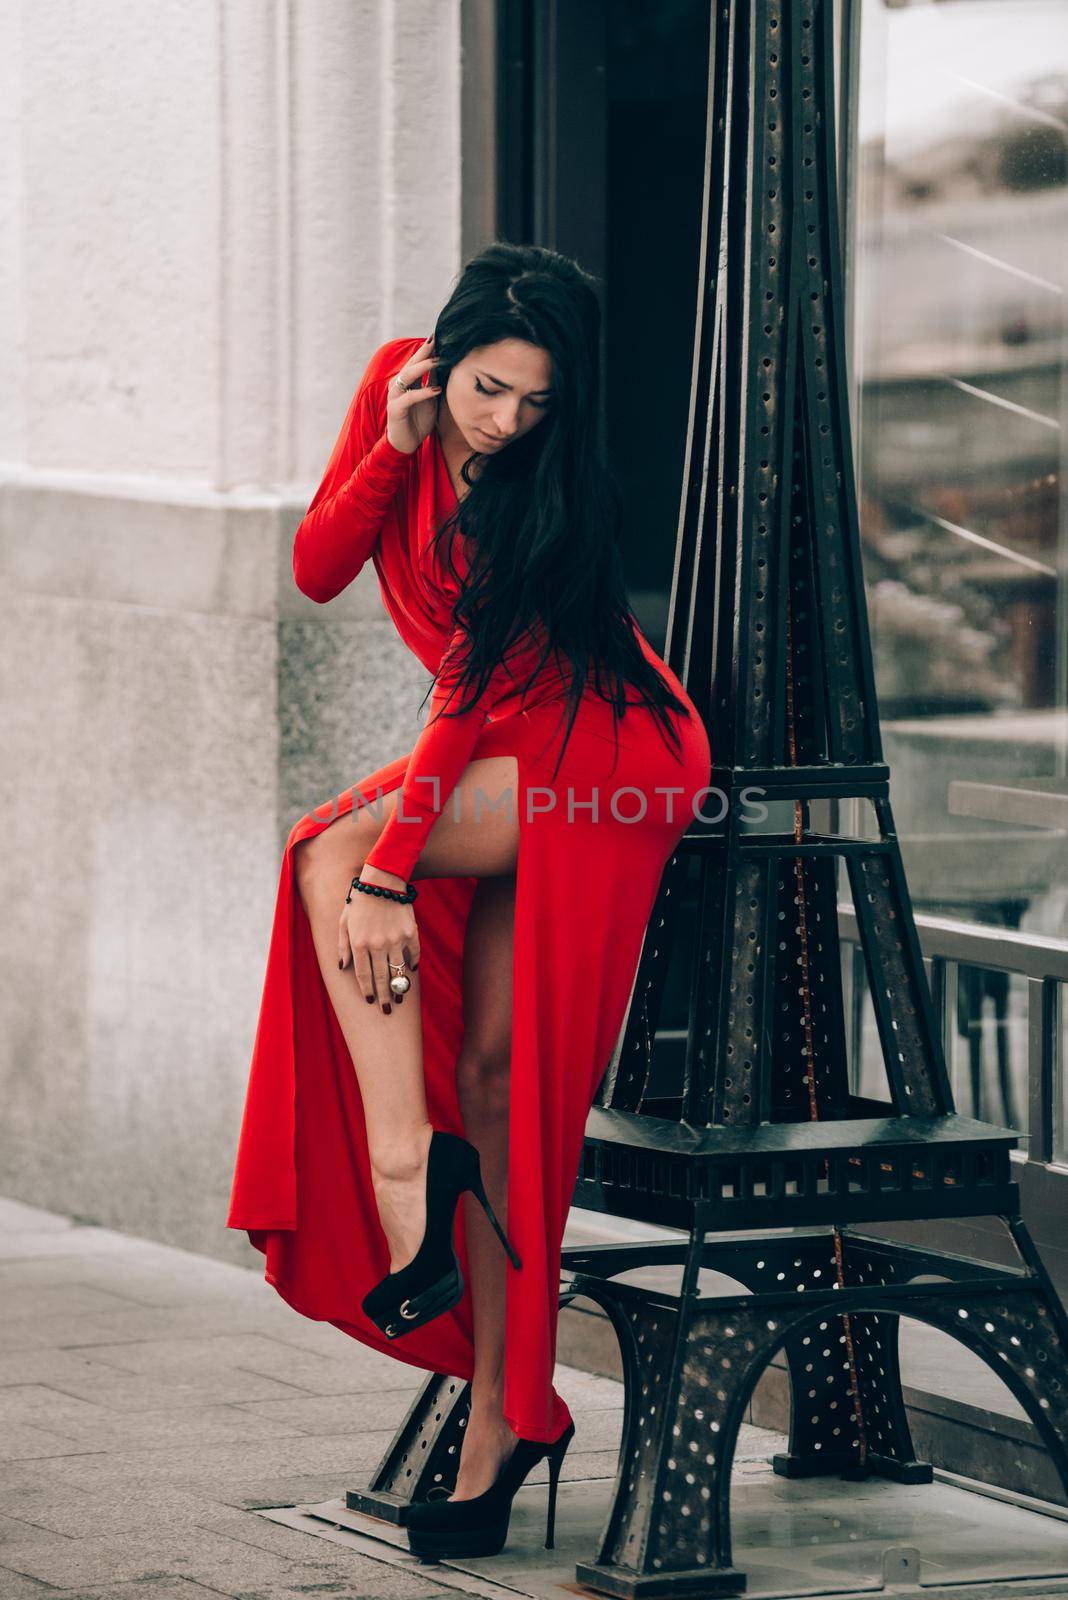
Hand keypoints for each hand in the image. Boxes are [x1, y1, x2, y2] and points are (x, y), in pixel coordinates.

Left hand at [339, 867, 420, 1014]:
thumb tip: (342, 968)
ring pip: (398, 969)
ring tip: (400, 997)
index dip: (367, 990)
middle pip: (381, 978)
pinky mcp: (410, 932)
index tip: (370, 1001)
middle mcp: (377, 944)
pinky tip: (411, 972)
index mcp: (359, 943)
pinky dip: (413, 964)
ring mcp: (396, 939)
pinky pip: (413, 954)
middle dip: (384, 997)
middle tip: (387, 1010)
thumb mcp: (344, 922)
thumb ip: (342, 946)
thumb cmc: (359, 901)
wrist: (382, 880)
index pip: (363, 975)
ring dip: (399, 986)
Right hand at [386, 335, 442, 454]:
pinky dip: (423, 393)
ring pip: (407, 376)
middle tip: (437, 340)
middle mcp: (398, 385)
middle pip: (411, 364)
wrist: (406, 443)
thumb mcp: (429, 398)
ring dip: (423, 368)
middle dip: (424, 352)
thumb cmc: (418, 420)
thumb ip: (433, 382)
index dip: (427, 349)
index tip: (439, 336)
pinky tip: (436, 390)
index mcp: (405, 381)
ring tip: (438, 361)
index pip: (416, 361)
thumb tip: (443, 364)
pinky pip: (409, 397)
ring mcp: (394, 396)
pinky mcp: (395, 409)